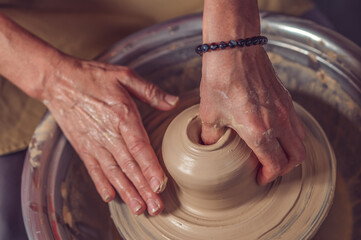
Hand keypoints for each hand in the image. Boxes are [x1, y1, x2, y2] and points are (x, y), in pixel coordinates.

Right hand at [41, 57, 177, 214]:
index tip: (160, 184)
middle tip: (156, 206)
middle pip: (129, 165)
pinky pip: (94, 169)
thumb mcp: (124, 76)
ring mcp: (94, 143)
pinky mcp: (83, 147)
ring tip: (138, 208)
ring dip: (127, 191)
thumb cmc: (94, 77)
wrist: (58, 81)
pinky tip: (111, 197)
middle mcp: (108, 134)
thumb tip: (173, 103)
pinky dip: (102, 184)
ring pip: (113, 172)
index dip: (150, 167)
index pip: (139, 147)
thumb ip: (150, 92)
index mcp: (122, 115)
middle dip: (144, 188)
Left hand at [200, 47, 305, 184]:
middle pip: (296, 157)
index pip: (276, 164)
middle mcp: (279, 122)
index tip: (259, 177)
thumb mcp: (210, 114)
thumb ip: (211, 136)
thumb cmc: (220, 79)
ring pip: (301, 140)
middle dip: (284, 168)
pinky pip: (297, 123)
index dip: (269, 176)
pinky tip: (273, 131)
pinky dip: (291, 134)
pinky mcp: (286, 98)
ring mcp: (286, 109)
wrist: (234, 48)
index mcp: (259, 131)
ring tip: (273, 152)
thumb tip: (209, 146)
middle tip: (268, 169)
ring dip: (290, 152)